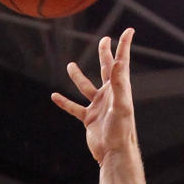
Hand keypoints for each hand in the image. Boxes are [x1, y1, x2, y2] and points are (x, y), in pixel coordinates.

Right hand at [51, 27, 134, 165]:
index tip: (128, 31)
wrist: (114, 153)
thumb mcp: (121, 105)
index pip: (121, 62)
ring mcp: (98, 106)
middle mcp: (109, 94)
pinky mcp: (89, 118)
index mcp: (119, 88)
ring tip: (70, 65)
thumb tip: (118, 63)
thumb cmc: (121, 130)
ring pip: (86, 87)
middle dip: (105, 54)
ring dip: (78, 77)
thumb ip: (119, 84)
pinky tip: (54, 97)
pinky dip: (64, 102)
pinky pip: (74, 107)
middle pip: (106, 69)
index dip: (124, 46)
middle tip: (104, 40)